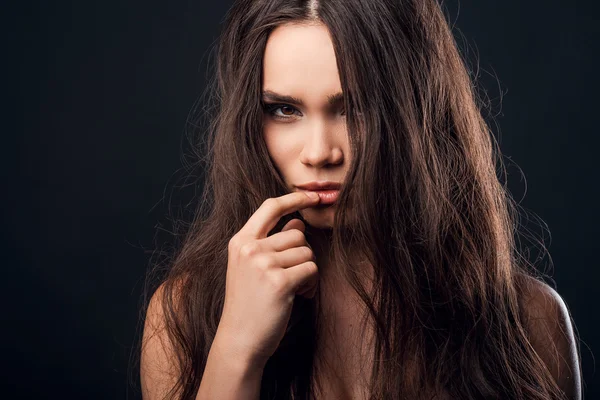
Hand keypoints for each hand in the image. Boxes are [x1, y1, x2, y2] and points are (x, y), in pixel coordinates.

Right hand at [216, 191, 320, 365]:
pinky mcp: (280, 282)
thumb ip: (271, 242)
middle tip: (291, 277)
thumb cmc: (249, 304)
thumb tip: (299, 221)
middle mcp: (249, 248)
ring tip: (292, 289)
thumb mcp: (251, 268)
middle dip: (301, 255)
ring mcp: (263, 264)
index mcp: (240, 241)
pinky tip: (297, 297)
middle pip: (297, 233)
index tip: (312, 196)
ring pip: (307, 252)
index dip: (294, 199)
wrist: (240, 341)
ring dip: (306, 272)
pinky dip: (310, 285)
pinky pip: (311, 270)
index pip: (270, 207)